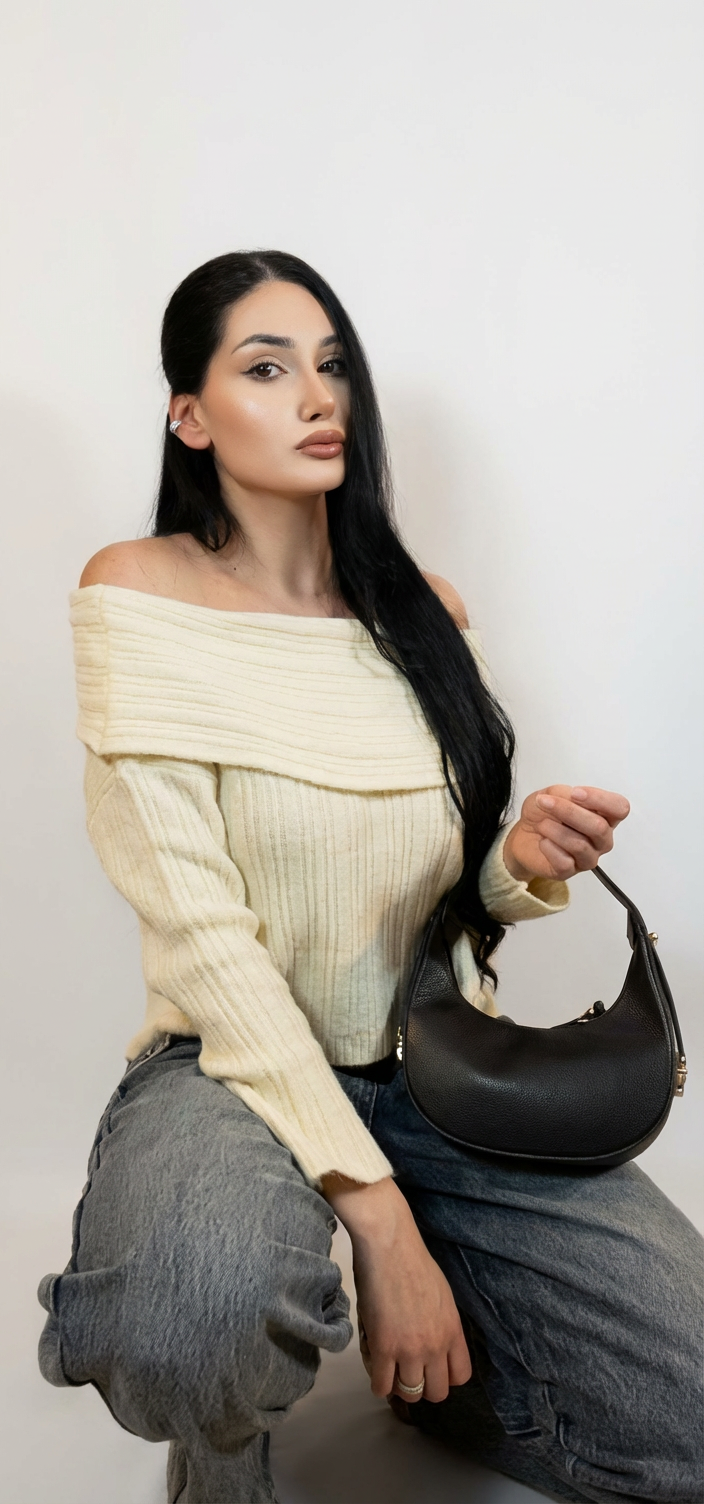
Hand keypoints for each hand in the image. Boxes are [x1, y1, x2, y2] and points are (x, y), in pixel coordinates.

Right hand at [322, 1174, 470, 1402]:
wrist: (389, 1244)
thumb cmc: (412, 1261)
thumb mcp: (442, 1296)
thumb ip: (442, 1324)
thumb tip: (433, 1343)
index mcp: (453, 1330)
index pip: (461, 1376)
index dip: (445, 1377)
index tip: (432, 1369)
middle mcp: (436, 1345)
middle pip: (437, 1392)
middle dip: (423, 1387)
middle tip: (408, 1372)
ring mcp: (410, 1349)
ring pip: (410, 1393)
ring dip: (398, 1386)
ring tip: (389, 1369)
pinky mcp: (383, 1347)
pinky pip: (382, 1385)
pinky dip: (378, 1383)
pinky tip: (374, 1368)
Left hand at [502, 785, 629, 882]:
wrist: (523, 834)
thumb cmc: (544, 814)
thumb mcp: (552, 794)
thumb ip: (566, 794)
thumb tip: (573, 798)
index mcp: (605, 816)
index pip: (620, 808)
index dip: (600, 799)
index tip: (575, 793)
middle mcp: (601, 839)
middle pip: (599, 827)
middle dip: (569, 811)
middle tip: (545, 802)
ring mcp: (588, 857)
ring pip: (580, 845)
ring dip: (555, 830)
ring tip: (542, 824)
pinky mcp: (569, 871)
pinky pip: (564, 862)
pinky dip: (549, 847)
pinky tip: (543, 841)